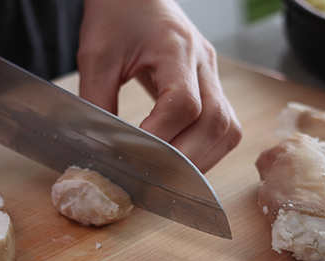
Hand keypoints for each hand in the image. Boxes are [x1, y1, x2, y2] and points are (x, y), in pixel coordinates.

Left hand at [77, 0, 241, 171]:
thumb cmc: (117, 16)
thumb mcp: (97, 57)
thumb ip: (98, 102)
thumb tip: (101, 150)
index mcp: (175, 47)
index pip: (183, 103)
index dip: (161, 136)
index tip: (136, 155)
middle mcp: (204, 62)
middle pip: (215, 122)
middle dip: (186, 160)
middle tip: (156, 180)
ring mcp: (213, 74)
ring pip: (227, 128)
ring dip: (202, 160)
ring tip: (171, 176)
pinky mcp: (212, 86)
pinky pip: (223, 127)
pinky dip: (207, 151)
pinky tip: (183, 160)